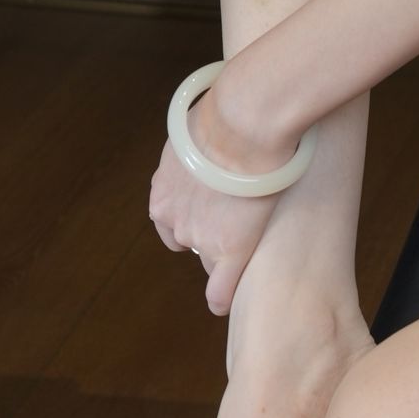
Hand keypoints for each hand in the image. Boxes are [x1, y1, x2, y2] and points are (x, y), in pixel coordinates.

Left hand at [147, 88, 282, 316]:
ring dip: (226, 251)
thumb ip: (196, 145)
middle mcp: (172, 218)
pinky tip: (227, 303)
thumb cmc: (228, 114)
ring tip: (255, 238)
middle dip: (210, 234)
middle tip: (239, 220)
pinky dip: (222, 296)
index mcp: (162, 191)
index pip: (175, 222)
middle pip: (190, 241)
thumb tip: (207, 136)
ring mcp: (199, 236)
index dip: (199, 218)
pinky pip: (220, 288)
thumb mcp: (195, 128)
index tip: (218, 214)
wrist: (245, 120)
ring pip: (209, 258)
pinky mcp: (229, 249)